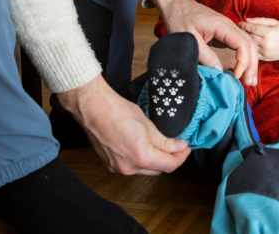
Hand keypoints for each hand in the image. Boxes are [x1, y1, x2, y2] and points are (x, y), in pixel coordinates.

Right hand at [56, 75, 189, 174]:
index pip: (170, 165)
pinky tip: (141, 148)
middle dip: (169, 159)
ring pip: (144, 170)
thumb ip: (165, 141)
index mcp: (142, 157)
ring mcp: (118, 168)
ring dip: (154, 161)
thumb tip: (179, 147)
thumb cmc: (117, 111)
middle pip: (158, 170)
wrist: (93, 108)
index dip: (181, 157)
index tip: (185, 148)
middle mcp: (130, 168)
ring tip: (158, 146)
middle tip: (176, 147)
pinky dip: (139, 160)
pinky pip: (131, 167)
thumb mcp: (148, 124)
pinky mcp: (109, 165)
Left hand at [150, 0, 258, 85]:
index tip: (236, 76)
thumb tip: (219, 71)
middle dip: (252, 65)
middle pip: (250, 44)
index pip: (243, 43)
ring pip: (248, 44)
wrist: (176, 5)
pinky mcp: (225, 33)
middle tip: (249, 83)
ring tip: (249, 79)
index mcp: (221, 25)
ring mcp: (228, 28)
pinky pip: (241, 44)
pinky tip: (242, 69)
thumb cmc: (180, 19)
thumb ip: (205, 56)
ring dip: (251, 62)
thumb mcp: (189, 40)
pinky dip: (245, 57)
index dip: (243, 62)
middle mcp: (229, 25)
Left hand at [239, 17, 278, 61]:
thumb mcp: (273, 22)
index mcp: (270, 33)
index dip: (244, 25)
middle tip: (241, 29)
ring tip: (245, 35)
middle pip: (250, 36)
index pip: (252, 28)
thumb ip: (260, 20)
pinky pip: (253, 52)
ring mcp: (266, 52)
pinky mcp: (265, 58)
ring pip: (251, 45)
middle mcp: (267, 44)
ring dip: (247, 40)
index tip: (240, 23)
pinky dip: (250, 48)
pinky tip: (250, 43)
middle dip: (244, 32)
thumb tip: (246, 20)